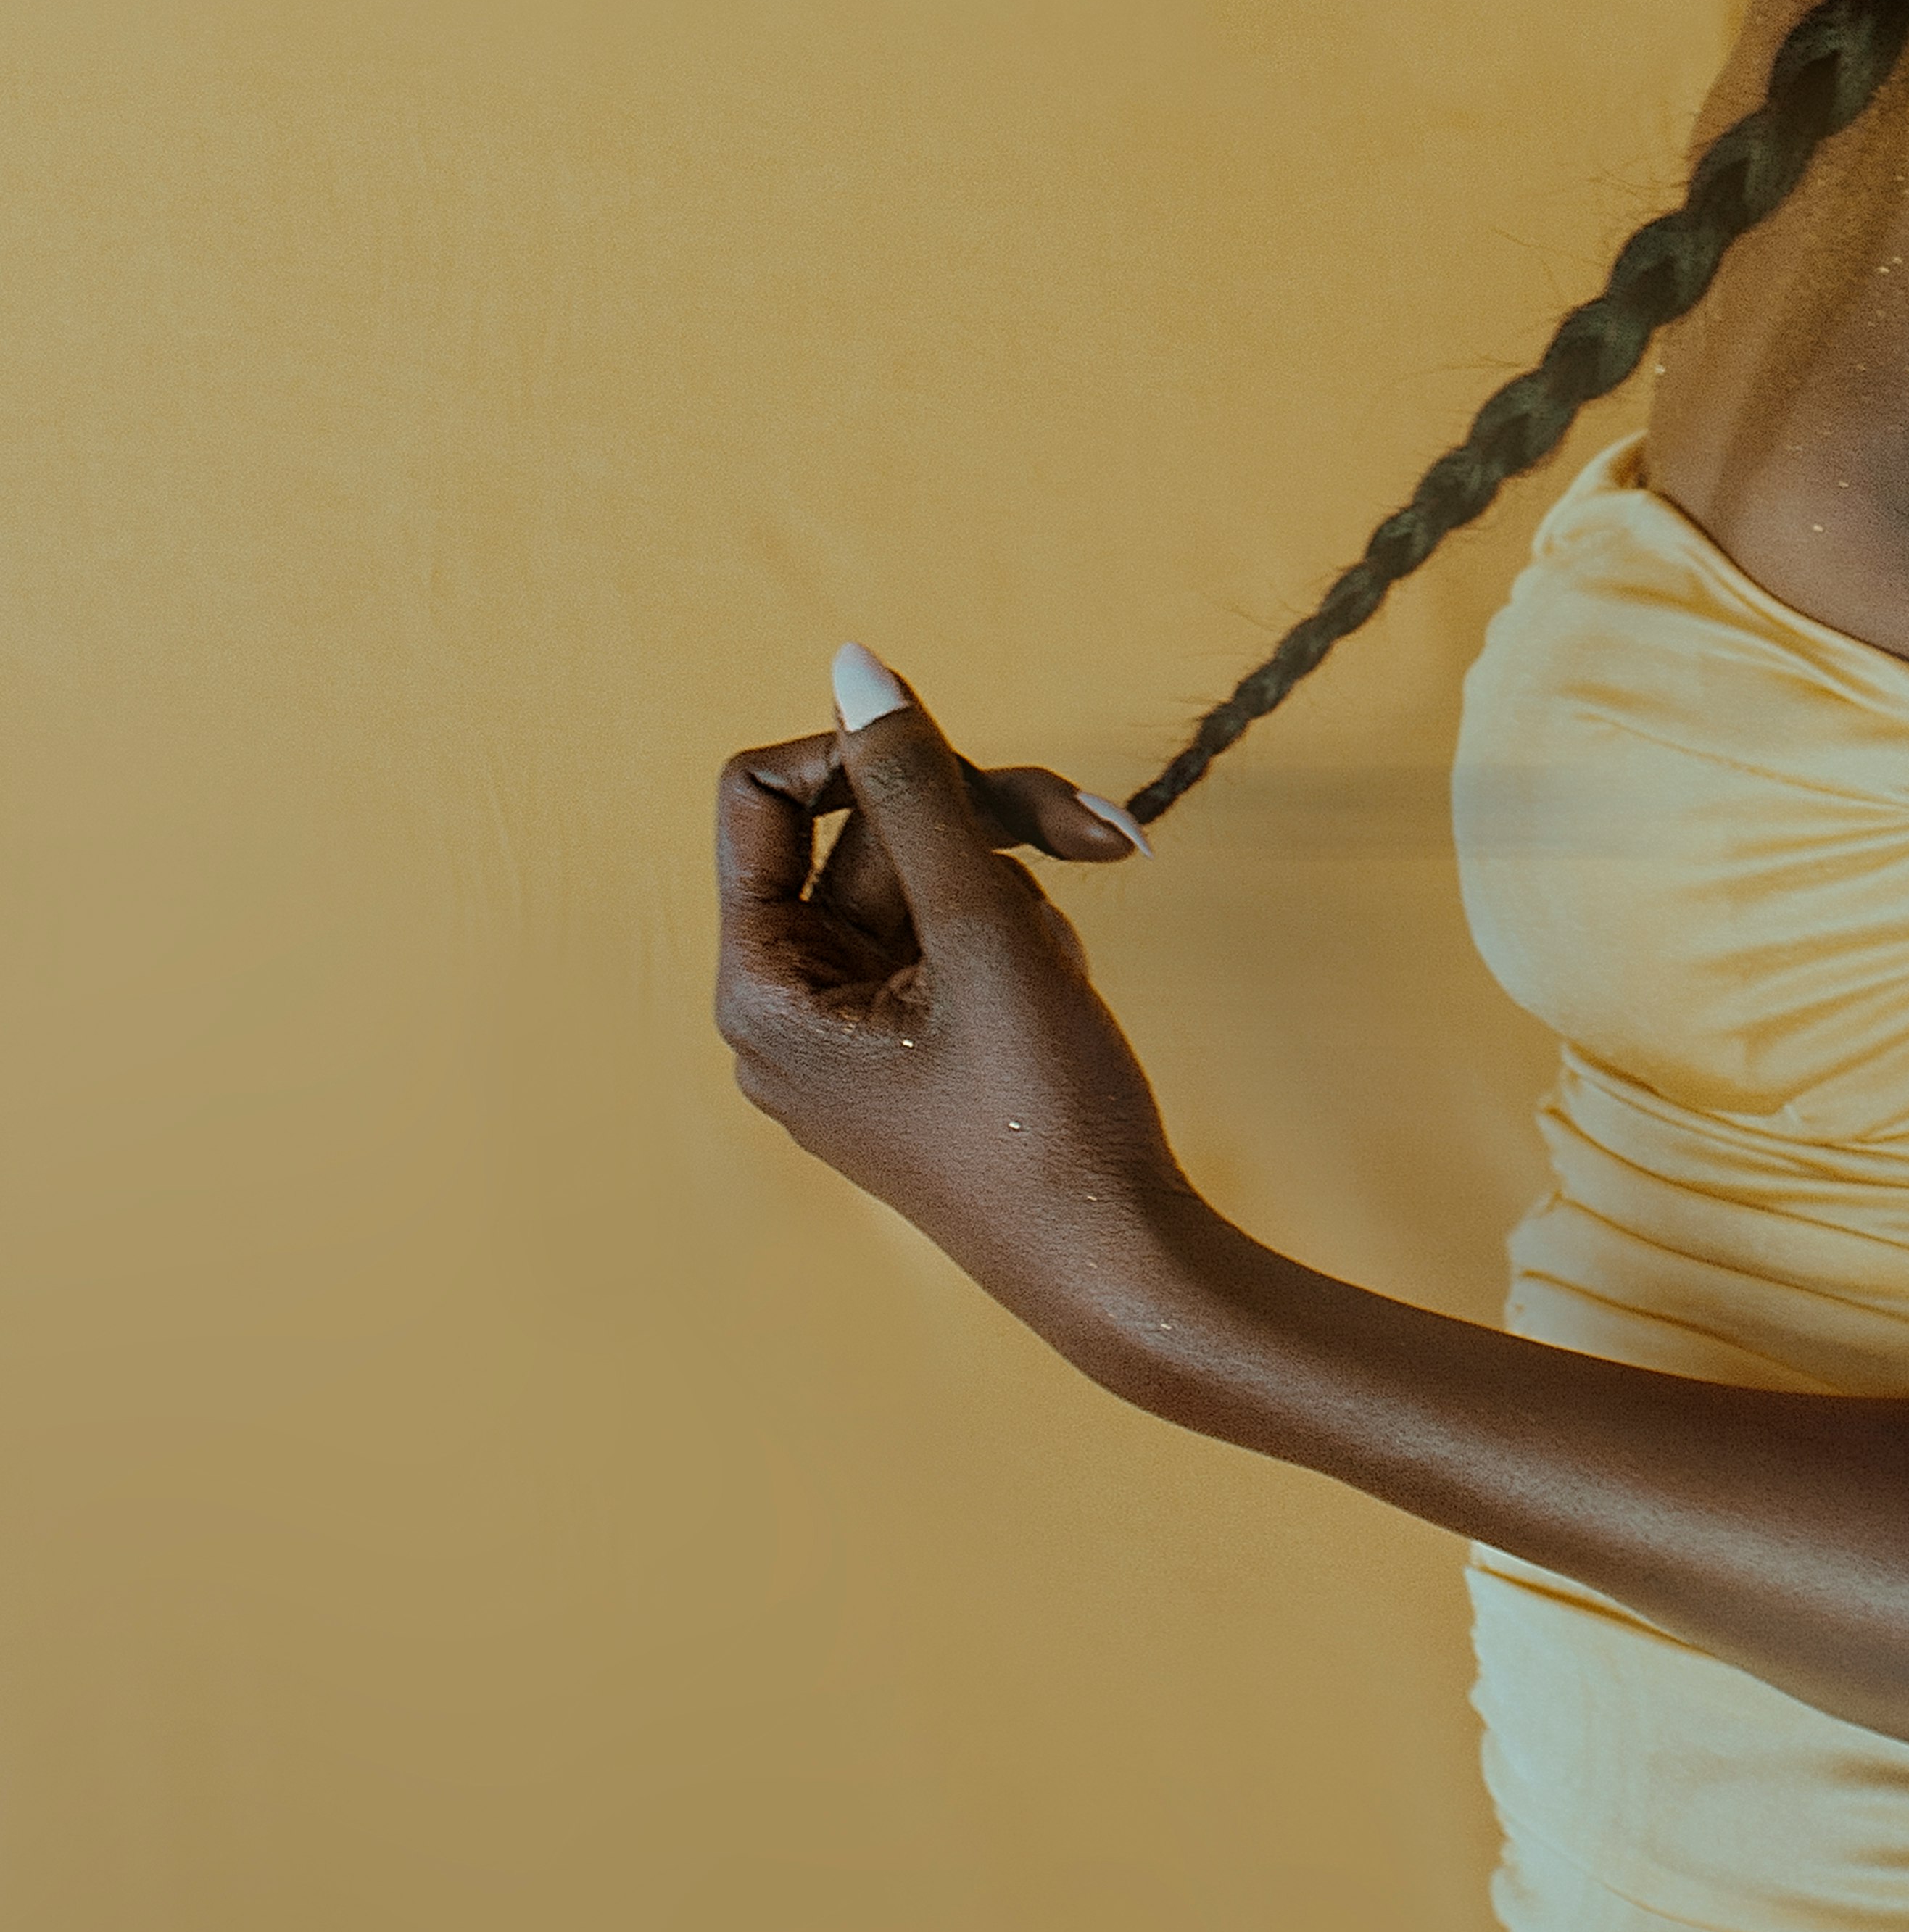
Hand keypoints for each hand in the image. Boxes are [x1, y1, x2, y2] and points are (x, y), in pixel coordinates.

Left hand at [713, 654, 1196, 1393]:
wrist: (1124, 1266)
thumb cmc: (1044, 1119)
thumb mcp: (984, 929)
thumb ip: (918, 788)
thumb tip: (856, 665)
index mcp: (761, 989)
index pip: (764, 799)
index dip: (865, 758)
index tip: (961, 764)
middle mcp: (788, 1013)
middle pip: (864, 839)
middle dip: (981, 822)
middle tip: (1098, 827)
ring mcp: (854, 1039)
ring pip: (925, 885)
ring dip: (1015, 887)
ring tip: (1075, 954)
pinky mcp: (917, 1055)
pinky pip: (953, 946)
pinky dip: (1018, 941)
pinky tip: (1066, 988)